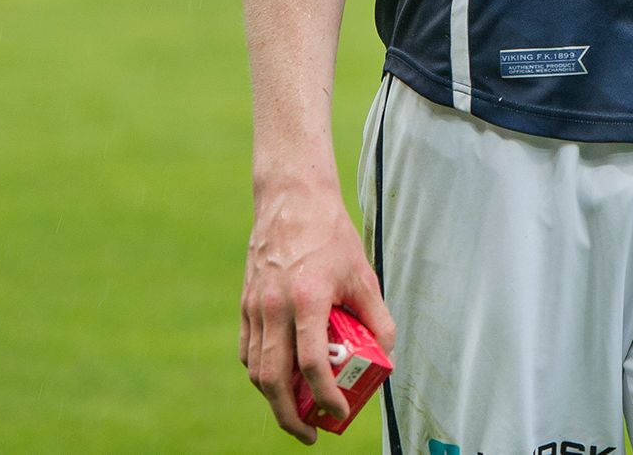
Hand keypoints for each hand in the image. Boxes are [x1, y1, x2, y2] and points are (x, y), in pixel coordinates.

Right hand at [240, 177, 395, 442]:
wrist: (291, 201)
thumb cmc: (331, 236)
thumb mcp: (363, 275)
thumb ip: (377, 317)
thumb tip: (387, 356)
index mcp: (307, 300)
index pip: (312, 365)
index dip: (326, 397)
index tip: (339, 414)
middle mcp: (275, 308)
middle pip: (274, 380)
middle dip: (290, 416)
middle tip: (310, 433)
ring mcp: (255, 307)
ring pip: (257, 370)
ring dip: (274, 400)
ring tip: (297, 412)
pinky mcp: (245, 305)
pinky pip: (249, 351)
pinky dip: (262, 374)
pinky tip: (280, 380)